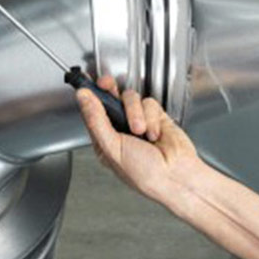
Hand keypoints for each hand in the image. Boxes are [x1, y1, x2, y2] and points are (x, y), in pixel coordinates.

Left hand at [75, 74, 198, 200]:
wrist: (175, 176)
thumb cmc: (144, 172)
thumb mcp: (112, 147)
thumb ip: (95, 120)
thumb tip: (83, 98)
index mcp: (104, 139)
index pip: (92, 111)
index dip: (89, 95)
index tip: (85, 82)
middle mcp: (120, 128)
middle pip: (110, 98)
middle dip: (108, 89)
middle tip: (106, 84)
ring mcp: (138, 121)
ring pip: (130, 98)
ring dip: (135, 113)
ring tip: (141, 131)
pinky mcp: (156, 117)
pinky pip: (149, 103)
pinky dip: (152, 117)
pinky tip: (155, 134)